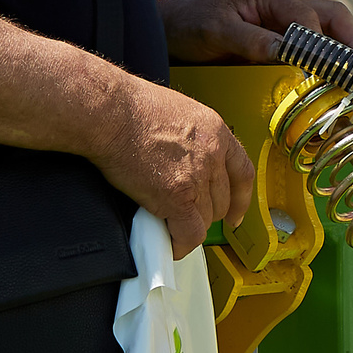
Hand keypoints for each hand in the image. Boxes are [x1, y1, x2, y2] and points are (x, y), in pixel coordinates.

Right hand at [92, 80, 254, 248]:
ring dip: (187, 226)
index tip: (236, 212)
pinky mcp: (177, 197)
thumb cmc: (130, 109)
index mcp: (215, 130)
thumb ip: (190, 139)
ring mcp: (197, 176)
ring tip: (169, 224)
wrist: (110, 114)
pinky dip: (179, 243)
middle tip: (186, 217)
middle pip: (222, 201)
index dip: (241, 198)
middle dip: (205, 214)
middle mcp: (212, 154)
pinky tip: (170, 243)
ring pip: (205, 219)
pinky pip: (188, 233)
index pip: (242, 172)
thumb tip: (184, 161)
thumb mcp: (177, 113)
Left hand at [159, 0, 352, 64]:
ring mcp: (282, 24)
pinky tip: (337, 85)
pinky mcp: (279, 42)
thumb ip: (250, 39)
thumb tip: (285, 51)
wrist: (169, 30)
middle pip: (332, 16)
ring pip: (328, 31)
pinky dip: (330, 64)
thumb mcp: (215, 31)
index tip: (333, 67)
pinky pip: (313, 49)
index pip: (307, 14)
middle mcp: (281, 6)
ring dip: (347, 52)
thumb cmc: (189, 25)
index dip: (323, 41)